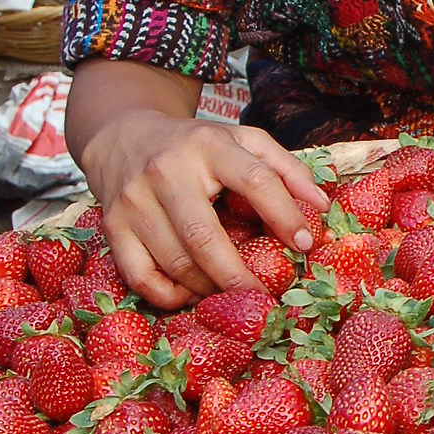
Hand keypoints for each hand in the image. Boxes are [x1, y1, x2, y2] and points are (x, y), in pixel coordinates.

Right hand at [81, 108, 327, 309]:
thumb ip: (285, 168)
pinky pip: (140, 277)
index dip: (284, 216)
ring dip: (209, 290)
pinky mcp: (112, 227)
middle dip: (239, 277)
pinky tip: (191, 295)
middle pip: (204, 237)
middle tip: (265, 297)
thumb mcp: (241, 141)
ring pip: (175, 263)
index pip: (254, 180)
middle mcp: (166, 172)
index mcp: (207, 145)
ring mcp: (134, 202)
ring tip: (232, 295)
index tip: (305, 245)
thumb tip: (321, 207)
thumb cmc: (194, 146)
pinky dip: (169, 296)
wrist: (123, 136)